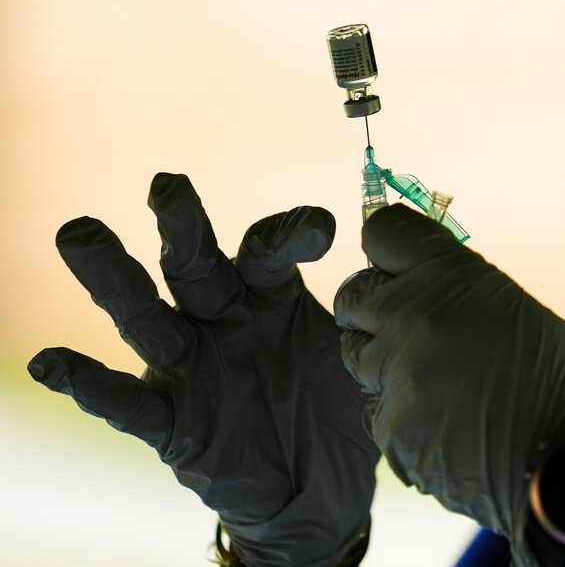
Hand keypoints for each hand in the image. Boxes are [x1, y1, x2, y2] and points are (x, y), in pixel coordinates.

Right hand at [28, 173, 378, 566]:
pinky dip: (88, 384)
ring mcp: (192, 367)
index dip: (290, 232)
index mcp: (269, 294)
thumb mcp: (360, 353)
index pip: (268, 247)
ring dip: (114, 278)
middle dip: (183, 226)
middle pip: (194, 264)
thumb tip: (403, 267)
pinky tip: (51, 363)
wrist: (320, 486)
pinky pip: (126, 403)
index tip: (323, 231)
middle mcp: (222, 319)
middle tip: (168, 187)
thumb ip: (371, 311)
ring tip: (81, 234)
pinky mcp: (172, 421)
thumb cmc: (335, 404)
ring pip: (146, 317)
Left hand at [334, 204, 564, 565]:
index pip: (382, 234)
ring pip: (358, 355)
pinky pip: (377, 409)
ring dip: (387, 362)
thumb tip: (409, 278)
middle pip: (353, 295)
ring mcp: (397, 375)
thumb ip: (451, 287)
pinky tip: (448, 423)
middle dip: (373, 308)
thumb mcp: (511, 307)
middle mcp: (413, 316)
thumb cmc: (559, 380)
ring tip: (440, 380)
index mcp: (449, 275)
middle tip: (406, 326)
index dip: (389, 252)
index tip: (397, 267)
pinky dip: (404, 415)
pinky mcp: (390, 428)